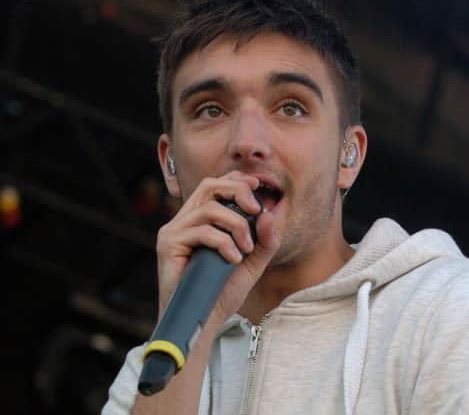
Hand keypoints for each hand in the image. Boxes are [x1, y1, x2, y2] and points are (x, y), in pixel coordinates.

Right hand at [155, 171, 279, 321]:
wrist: (203, 320)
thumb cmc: (222, 292)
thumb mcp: (252, 263)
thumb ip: (264, 240)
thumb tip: (269, 214)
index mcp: (199, 220)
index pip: (214, 186)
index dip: (235, 180)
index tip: (257, 187)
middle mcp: (183, 221)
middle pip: (209, 186)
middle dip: (238, 193)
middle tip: (256, 210)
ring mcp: (173, 232)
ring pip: (210, 209)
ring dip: (236, 225)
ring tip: (246, 249)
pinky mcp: (168, 245)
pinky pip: (202, 231)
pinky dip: (224, 243)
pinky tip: (233, 260)